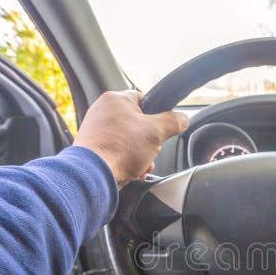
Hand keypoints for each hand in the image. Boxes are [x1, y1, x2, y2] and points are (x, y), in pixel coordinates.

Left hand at [74, 91, 188, 186]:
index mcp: (115, 99)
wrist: (94, 175)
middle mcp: (102, 111)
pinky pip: (117, 151)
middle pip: (138, 123)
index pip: (145, 100)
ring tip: (139, 165)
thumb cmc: (120, 149)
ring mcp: (95, 130)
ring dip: (140, 155)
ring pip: (128, 140)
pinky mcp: (92, 147)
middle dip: (149, 142)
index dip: (158, 115)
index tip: (161, 129)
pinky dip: (126, 161)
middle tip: (150, 150)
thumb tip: (183, 118)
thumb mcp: (156, 132)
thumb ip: (173, 122)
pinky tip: (130, 171)